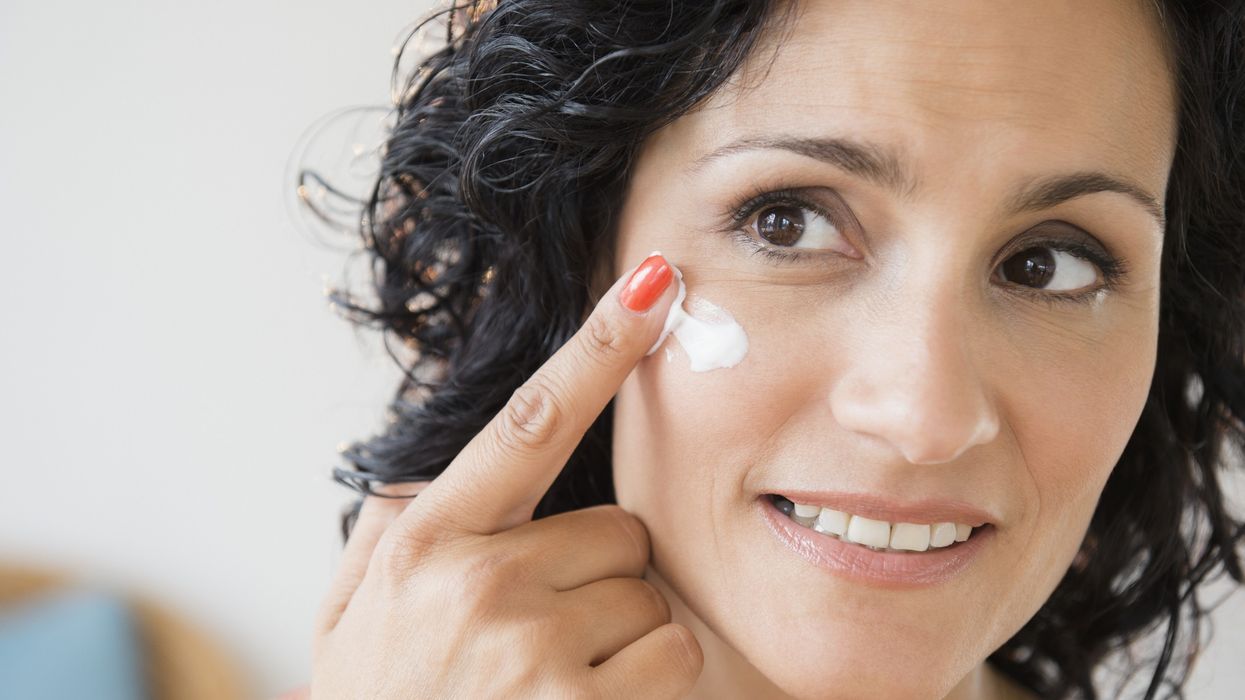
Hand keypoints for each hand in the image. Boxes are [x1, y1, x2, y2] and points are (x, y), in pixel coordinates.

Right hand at [310, 253, 698, 697]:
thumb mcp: (347, 620)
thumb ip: (385, 530)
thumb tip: (429, 460)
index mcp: (427, 541)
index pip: (532, 420)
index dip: (597, 347)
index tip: (650, 286)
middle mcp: (479, 581)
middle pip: (618, 529)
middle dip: (597, 576)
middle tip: (537, 636)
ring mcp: (532, 650)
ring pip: (649, 596)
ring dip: (621, 636)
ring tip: (551, 684)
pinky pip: (670, 655)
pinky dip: (646, 684)